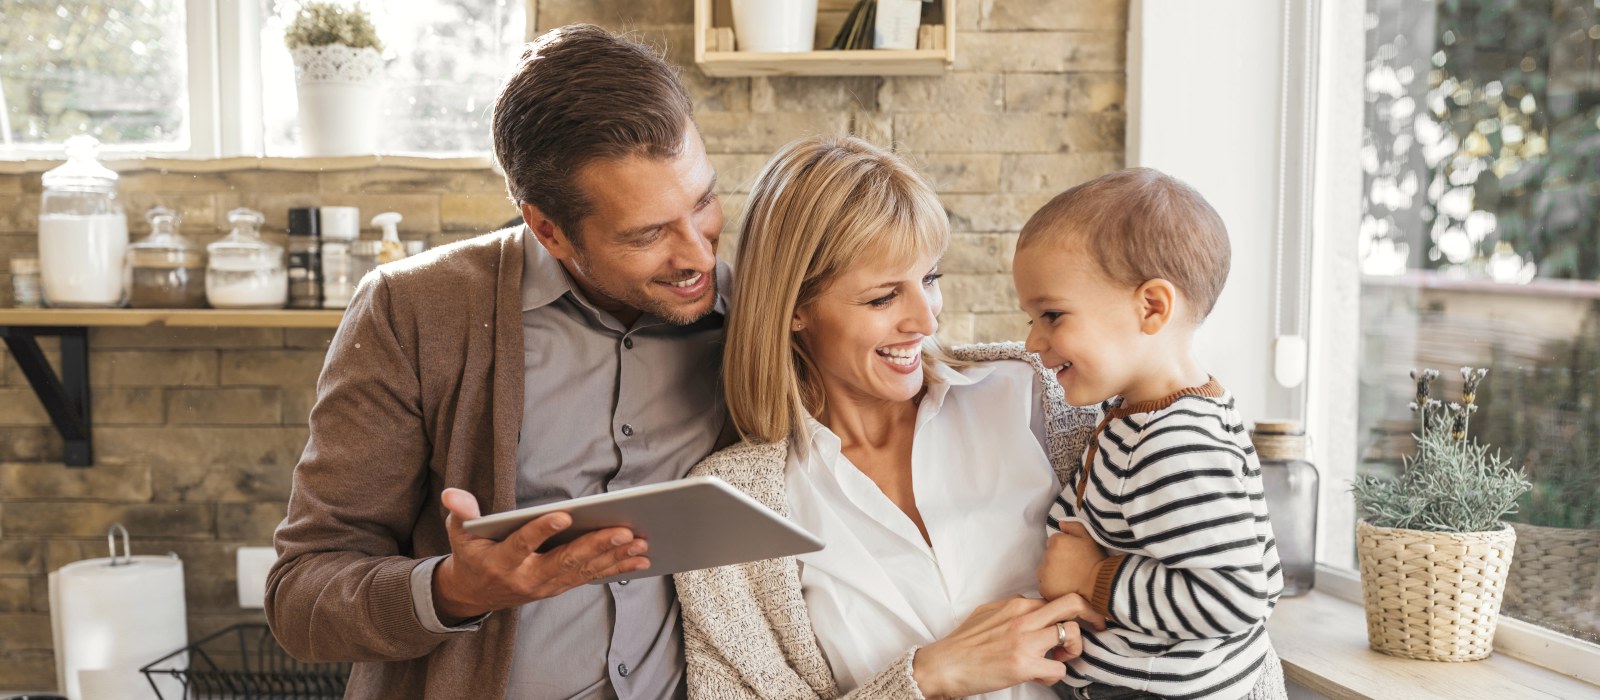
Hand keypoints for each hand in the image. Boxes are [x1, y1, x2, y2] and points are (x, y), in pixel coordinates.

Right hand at [430, 488, 649, 620]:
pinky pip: (590, 578)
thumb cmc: (471, 554)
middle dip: (595, 546)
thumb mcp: (459, 533)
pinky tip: (640, 560)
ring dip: (614, 558)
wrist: (473, 594)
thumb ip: (461, 513)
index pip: (522, 544)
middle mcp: (526, 577)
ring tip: (640, 544)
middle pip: (564, 561)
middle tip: (623, 531)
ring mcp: (545, 586)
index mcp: (501, 561)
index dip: (541, 531)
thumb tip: (453, 494)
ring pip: (583, 571)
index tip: (563, 515)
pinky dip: (616, 569)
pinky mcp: (558, 587)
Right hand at [911, 593, 1106, 699]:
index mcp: (1016, 604)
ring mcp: (1025, 641)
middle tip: (1096, 629)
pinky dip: (1054, 675)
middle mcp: (1023, 618)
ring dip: (1072, 651)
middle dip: (1092, 616)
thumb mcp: (987, 613)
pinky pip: (1060, 668)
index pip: (1056, 599)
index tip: (1072, 624)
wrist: (943, 665)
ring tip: (1058, 660)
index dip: (1068, 614)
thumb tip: (1029, 610)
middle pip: (1073, 604)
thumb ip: (1011, 610)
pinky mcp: (1024, 664)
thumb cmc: (962, 643)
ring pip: (1072, 635)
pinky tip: (1039, 676)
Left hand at [1037, 522, 1107, 599]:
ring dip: (1051, 574)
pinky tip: (1064, 588)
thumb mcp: (1088, 537)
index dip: (1063, 549)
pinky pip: (1044, 586)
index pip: (1052, 542)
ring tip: (1068, 579)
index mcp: (1056, 541)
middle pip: (1047, 557)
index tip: (1072, 556)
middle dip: (1056, 561)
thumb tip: (1060, 524)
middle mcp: (1047, 555)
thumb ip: (1073, 526)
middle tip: (1071, 568)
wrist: (1099, 583)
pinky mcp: (1045, 588)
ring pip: (1043, 571)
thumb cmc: (1095, 560)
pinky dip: (1051, 587)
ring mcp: (1044, 573)